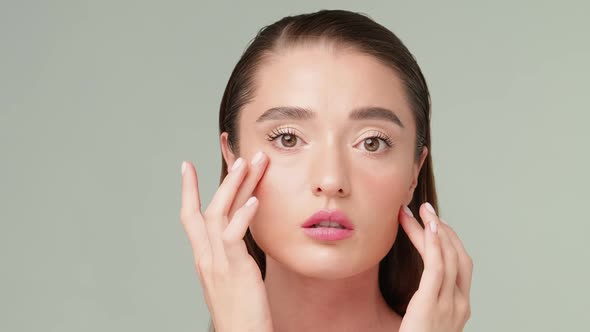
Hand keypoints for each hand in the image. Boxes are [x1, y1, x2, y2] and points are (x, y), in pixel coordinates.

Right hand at [179, 152, 273, 331]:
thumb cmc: (241, 312)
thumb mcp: (232, 278)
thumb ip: (233, 253)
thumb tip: (241, 232)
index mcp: (204, 258)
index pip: (190, 218)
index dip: (188, 191)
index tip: (187, 166)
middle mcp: (206, 257)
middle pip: (207, 209)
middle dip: (223, 180)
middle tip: (239, 154)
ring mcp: (217, 262)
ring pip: (218, 214)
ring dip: (233, 186)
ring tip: (249, 163)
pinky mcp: (233, 269)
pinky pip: (233, 236)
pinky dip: (242, 215)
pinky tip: (254, 199)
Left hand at [398, 202, 472, 331]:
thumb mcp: (426, 321)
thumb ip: (428, 303)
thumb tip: (420, 287)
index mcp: (459, 307)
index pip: (459, 265)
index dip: (449, 241)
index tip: (434, 223)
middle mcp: (460, 304)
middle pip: (457, 256)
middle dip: (443, 229)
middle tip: (426, 208)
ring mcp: (449, 305)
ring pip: (447, 257)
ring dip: (434, 229)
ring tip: (420, 210)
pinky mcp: (431, 305)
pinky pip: (437, 268)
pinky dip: (434, 244)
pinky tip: (427, 226)